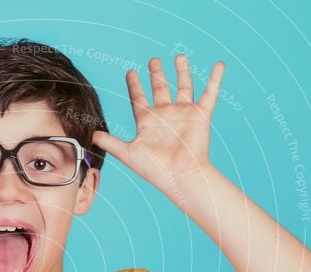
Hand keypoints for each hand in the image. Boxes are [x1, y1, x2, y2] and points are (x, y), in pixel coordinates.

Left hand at [92, 55, 224, 193]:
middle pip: (160, 89)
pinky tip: (219, 65)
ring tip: (179, 57)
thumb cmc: (155, 168)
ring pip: (183, 87)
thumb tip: (91, 136)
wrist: (180, 175)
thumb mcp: (128, 153)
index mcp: (148, 122)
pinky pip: (210, 93)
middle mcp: (165, 115)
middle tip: (153, 61)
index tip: (130, 72)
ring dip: (181, 72)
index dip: (134, 85)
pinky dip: (215, 79)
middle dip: (156, 74)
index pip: (138, 99)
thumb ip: (110, 142)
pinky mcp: (200, 115)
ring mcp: (183, 114)